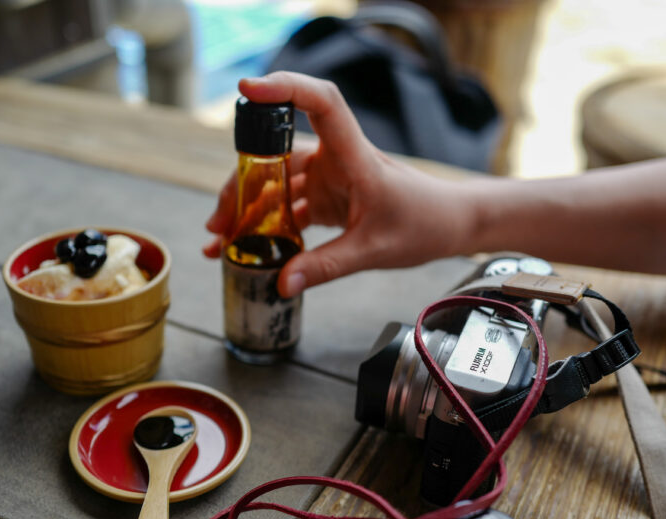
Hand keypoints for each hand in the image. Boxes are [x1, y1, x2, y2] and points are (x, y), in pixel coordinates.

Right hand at [204, 71, 474, 296]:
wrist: (448, 226)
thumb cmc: (423, 224)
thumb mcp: (374, 251)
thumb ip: (326, 267)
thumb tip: (282, 284)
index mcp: (354, 156)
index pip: (321, 104)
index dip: (286, 88)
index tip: (248, 88)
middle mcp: (336, 160)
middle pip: (276, 157)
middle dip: (240, 186)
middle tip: (218, 222)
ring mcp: (329, 178)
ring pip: (276, 185)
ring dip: (247, 211)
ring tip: (220, 241)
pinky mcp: (327, 198)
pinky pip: (288, 208)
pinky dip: (266, 227)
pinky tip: (244, 247)